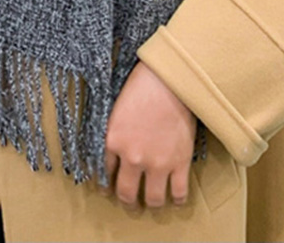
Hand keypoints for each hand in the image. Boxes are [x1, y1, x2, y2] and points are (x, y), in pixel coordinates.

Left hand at [102, 61, 196, 208]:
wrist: (169, 79)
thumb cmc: (141, 85)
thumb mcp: (116, 108)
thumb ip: (113, 132)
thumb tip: (112, 148)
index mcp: (113, 141)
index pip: (104, 172)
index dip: (105, 182)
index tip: (108, 187)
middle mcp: (133, 157)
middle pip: (126, 193)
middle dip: (127, 200)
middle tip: (130, 201)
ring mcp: (158, 162)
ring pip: (153, 199)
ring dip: (151, 203)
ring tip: (152, 202)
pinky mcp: (180, 162)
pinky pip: (180, 193)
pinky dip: (178, 199)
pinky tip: (176, 197)